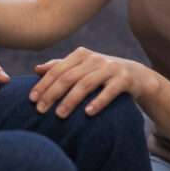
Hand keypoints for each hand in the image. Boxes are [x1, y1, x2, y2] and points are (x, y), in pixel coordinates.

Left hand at [30, 47, 158, 117]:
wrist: (137, 76)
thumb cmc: (102, 73)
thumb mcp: (82, 67)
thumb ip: (61, 67)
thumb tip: (37, 69)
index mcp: (81, 55)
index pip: (57, 70)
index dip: (43, 84)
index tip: (31, 99)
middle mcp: (95, 59)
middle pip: (68, 77)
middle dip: (52, 94)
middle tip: (40, 110)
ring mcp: (110, 68)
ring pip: (86, 84)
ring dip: (71, 100)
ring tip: (60, 115)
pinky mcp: (124, 79)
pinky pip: (109, 91)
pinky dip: (98, 101)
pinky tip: (88, 113)